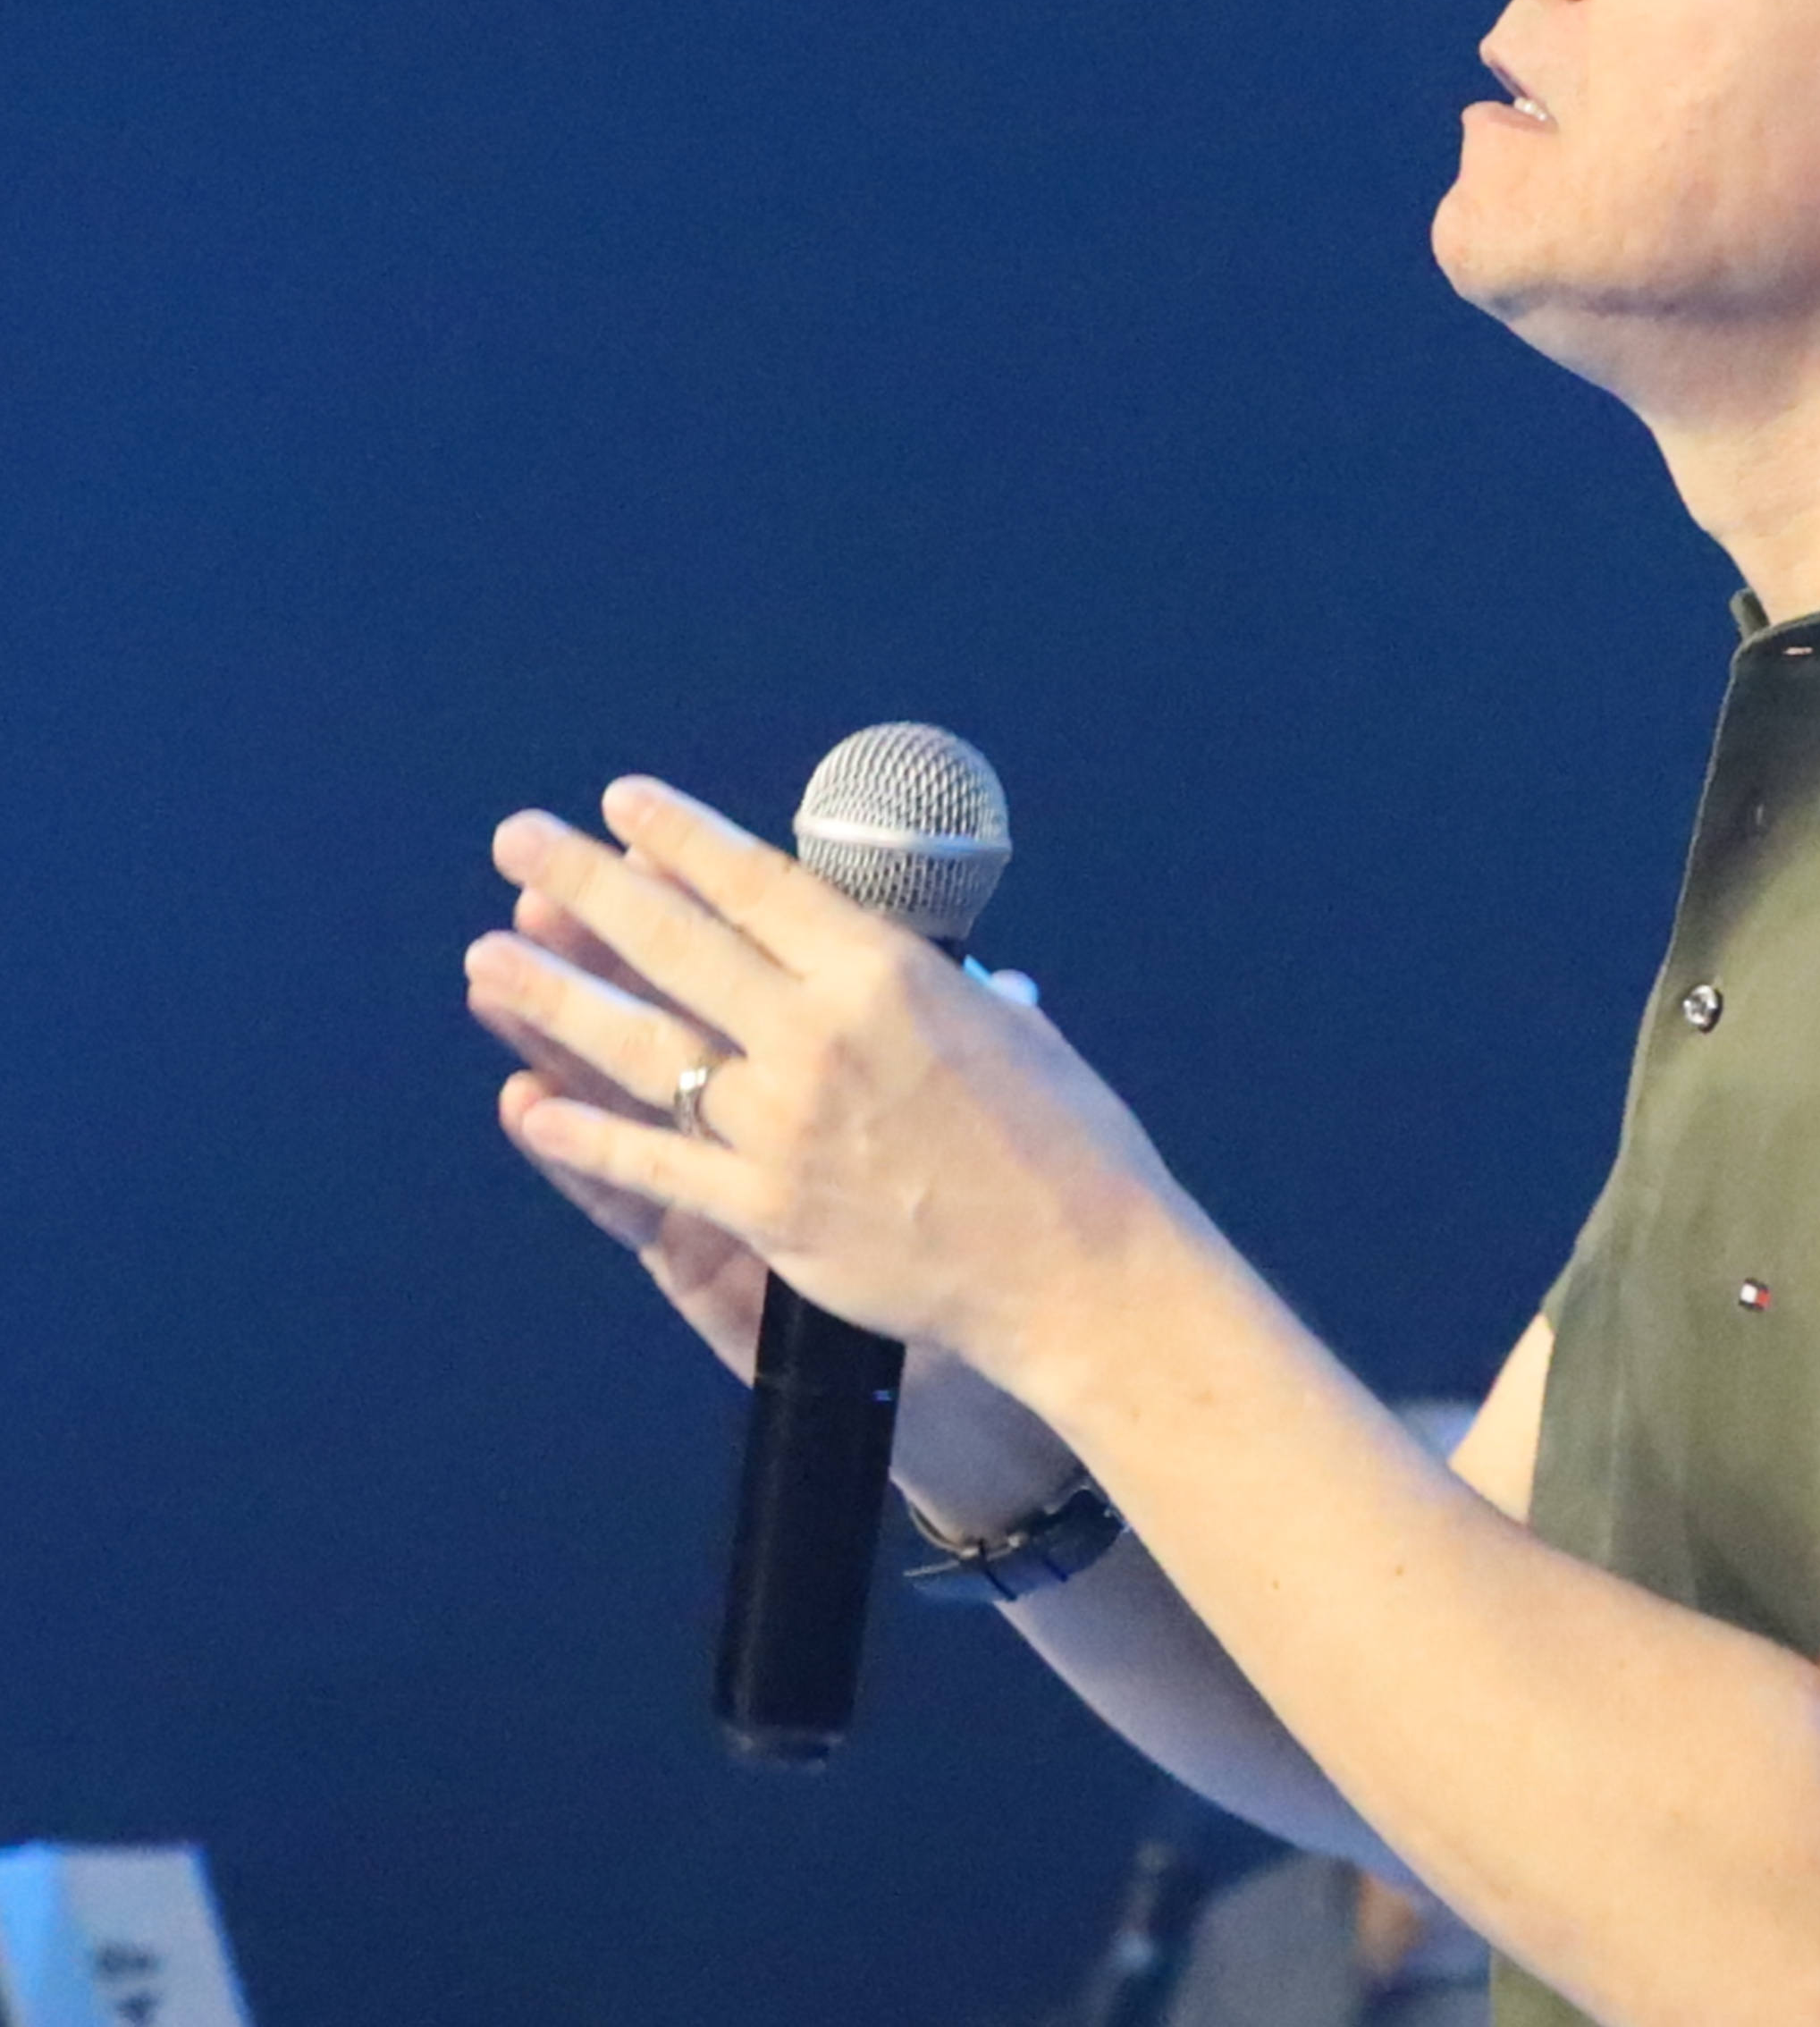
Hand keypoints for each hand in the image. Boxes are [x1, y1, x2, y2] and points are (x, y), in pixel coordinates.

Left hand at [463, 776, 1181, 1408]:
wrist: (1079, 1267)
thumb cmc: (1069, 1140)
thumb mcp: (1008, 1025)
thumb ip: (942, 988)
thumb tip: (915, 965)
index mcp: (885, 973)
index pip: (756, 883)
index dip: (680, 838)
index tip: (622, 803)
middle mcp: (819, 1035)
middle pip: (675, 943)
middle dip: (585, 885)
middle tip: (518, 843)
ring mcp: (781, 1125)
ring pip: (639, 1046)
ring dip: (553, 1000)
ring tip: (489, 961)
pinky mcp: (765, 1210)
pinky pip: (653, 1163)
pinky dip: (584, 1136)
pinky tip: (528, 1106)